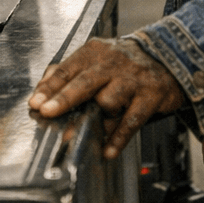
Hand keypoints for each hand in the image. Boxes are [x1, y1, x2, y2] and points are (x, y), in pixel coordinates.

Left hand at [27, 37, 187, 158]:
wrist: (168, 56)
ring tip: (82, 133)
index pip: (67, 69)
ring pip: (108, 101)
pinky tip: (107, 149)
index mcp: (94, 52)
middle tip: (47, 112)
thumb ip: (69, 72)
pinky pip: (132, 120)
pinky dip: (118, 138)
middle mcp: (113, 63)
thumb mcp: (96, 58)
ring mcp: (133, 80)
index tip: (36, 102)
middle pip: (85, 82)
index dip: (50, 87)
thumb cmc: (124, 62)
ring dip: (96, 120)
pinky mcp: (151, 96)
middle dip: (64, 99)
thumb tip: (42, 88)